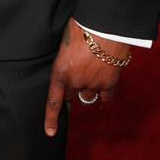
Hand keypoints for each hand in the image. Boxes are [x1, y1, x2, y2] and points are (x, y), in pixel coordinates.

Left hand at [44, 18, 124, 136]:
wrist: (105, 26)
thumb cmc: (83, 28)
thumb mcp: (65, 44)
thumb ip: (65, 60)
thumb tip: (70, 66)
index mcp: (59, 72)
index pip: (53, 101)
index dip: (51, 119)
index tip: (50, 132)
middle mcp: (75, 82)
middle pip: (70, 94)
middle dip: (72, 86)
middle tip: (78, 71)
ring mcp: (93, 85)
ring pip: (87, 96)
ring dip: (88, 88)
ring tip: (92, 71)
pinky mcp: (109, 83)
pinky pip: (105, 96)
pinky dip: (104, 91)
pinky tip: (105, 81)